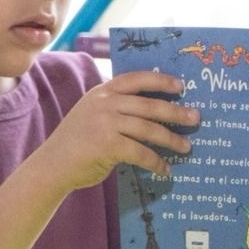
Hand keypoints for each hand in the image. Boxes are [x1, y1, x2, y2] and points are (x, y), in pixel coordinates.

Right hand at [32, 71, 197, 191]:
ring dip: (172, 139)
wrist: (52, 165)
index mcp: (102, 92)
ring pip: (149, 129)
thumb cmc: (77, 142)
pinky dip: (156, 162)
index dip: (161, 80)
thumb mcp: (93, 114)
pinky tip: (165, 169)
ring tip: (187, 147)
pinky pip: (141, 152)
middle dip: (176, 112)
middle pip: (149, 105)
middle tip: (196, 118)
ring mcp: (105, 123)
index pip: (136, 79)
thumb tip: (154, 112)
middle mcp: (104, 103)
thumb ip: (116, 107)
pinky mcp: (107, 145)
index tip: (181, 86)